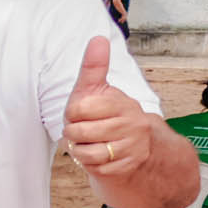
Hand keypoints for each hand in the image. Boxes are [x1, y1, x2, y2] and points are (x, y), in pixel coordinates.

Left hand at [62, 36, 154, 183]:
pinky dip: (90, 164)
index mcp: (122, 103)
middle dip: (74, 132)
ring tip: (89, 141)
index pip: (78, 109)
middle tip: (83, 129)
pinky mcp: (128, 165)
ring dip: (80, 149)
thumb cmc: (106, 112)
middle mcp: (132, 124)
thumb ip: (94, 66)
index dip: (72, 112)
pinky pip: (95, 168)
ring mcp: (132, 146)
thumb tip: (97, 38)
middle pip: (78, 132)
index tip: (80, 112)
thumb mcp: (97, 89)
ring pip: (85, 153)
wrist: (135, 143)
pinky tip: (98, 154)